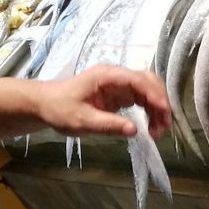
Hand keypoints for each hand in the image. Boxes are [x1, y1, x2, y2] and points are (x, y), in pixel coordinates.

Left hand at [32, 65, 171, 138]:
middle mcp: (116, 76)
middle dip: (159, 101)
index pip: (137, 80)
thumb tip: (134, 130)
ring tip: (157, 132)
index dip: (153, 94)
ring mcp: (118, 84)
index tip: (164, 111)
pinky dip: (149, 111)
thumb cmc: (60, 109)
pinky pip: (141, 99)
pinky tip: (150, 126)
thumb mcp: (82, 121)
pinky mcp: (119, 94)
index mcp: (106, 76)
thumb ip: (108, 125)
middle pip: (147, 81)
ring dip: (156, 108)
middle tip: (163, 126)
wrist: (45, 105)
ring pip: (147, 90)